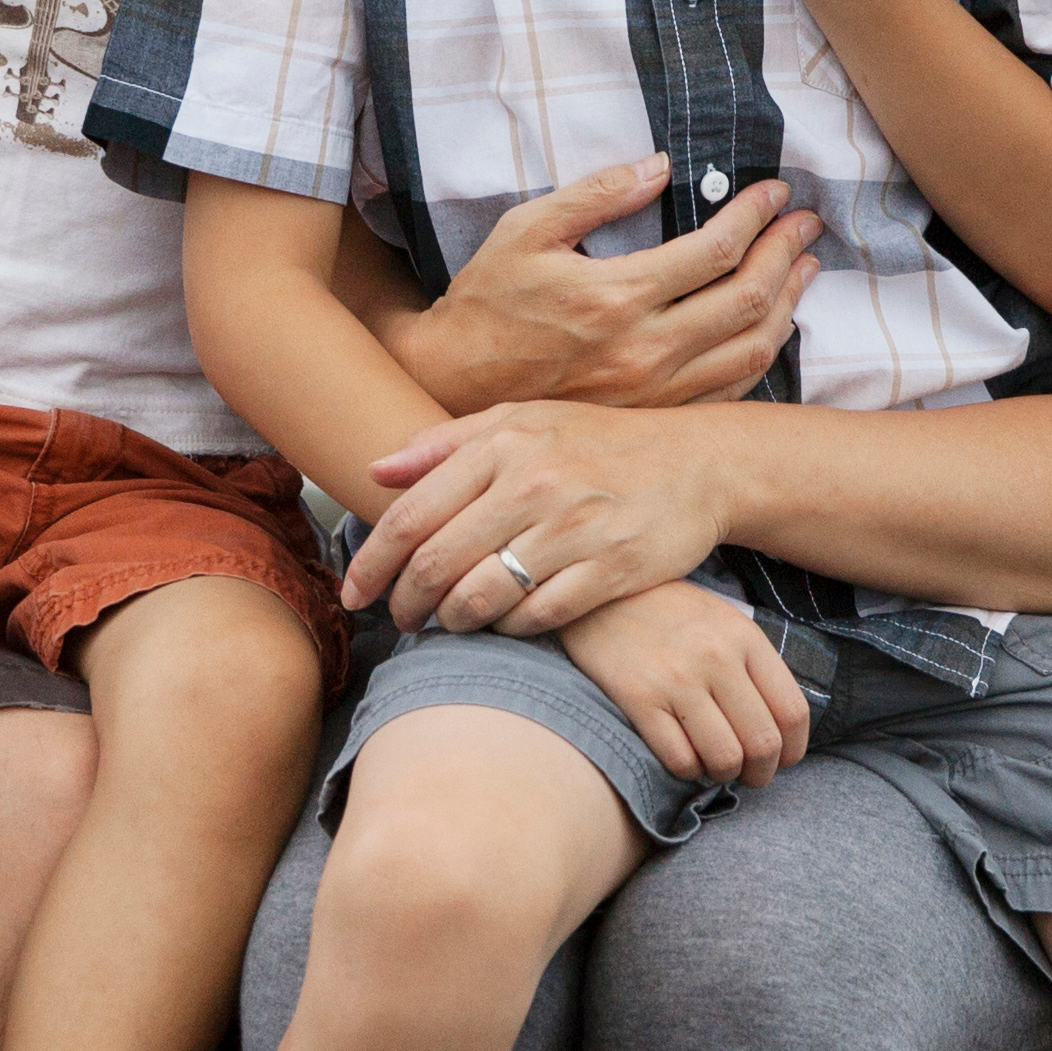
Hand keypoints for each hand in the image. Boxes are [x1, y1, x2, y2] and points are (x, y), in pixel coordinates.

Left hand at [344, 402, 736, 636]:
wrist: (697, 464)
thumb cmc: (598, 444)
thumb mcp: (523, 422)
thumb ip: (446, 444)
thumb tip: (375, 471)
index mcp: (505, 444)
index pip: (414, 514)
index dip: (373, 561)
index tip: (354, 593)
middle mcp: (536, 483)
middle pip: (439, 562)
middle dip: (407, 602)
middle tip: (400, 618)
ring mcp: (575, 528)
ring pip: (483, 596)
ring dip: (454, 621)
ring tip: (448, 623)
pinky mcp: (611, 569)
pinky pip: (537, 616)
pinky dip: (509, 629)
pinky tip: (503, 624)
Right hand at [379, 157, 816, 414]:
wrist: (452, 385)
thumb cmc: (487, 302)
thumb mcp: (526, 230)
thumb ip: (597, 193)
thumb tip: (661, 166)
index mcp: (616, 296)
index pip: (714, 250)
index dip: (756, 216)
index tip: (777, 194)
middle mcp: (643, 350)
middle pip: (747, 299)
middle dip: (787, 253)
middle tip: (806, 223)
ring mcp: (652, 392)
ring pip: (749, 350)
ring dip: (787, 303)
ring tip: (803, 267)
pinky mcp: (651, 417)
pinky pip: (728, 388)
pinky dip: (760, 351)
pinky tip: (770, 324)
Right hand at [558, 578, 808, 787]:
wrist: (596, 592)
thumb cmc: (666, 612)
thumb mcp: (722, 621)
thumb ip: (753, 666)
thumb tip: (779, 727)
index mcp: (744, 637)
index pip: (792, 711)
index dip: (793, 749)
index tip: (783, 760)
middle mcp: (716, 657)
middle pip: (763, 742)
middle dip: (761, 772)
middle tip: (750, 775)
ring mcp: (676, 679)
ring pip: (724, 758)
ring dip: (724, 774)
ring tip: (714, 767)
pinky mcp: (638, 699)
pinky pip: (679, 760)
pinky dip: (688, 771)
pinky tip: (684, 757)